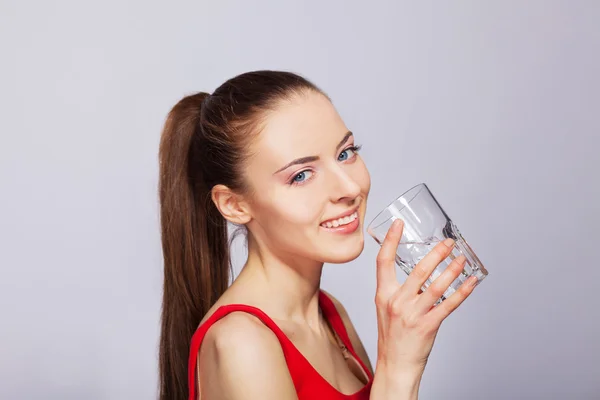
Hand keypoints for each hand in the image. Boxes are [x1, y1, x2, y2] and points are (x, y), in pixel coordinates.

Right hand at [374, 219, 477, 372]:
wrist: (395, 364)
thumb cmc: (392, 335)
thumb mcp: (385, 308)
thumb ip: (397, 289)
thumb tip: (419, 271)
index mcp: (383, 294)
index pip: (383, 261)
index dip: (391, 240)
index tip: (398, 223)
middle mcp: (397, 301)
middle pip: (418, 270)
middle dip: (436, 253)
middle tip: (448, 242)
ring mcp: (412, 314)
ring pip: (436, 286)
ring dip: (452, 270)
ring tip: (462, 258)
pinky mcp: (428, 325)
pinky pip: (449, 305)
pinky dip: (462, 291)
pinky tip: (471, 282)